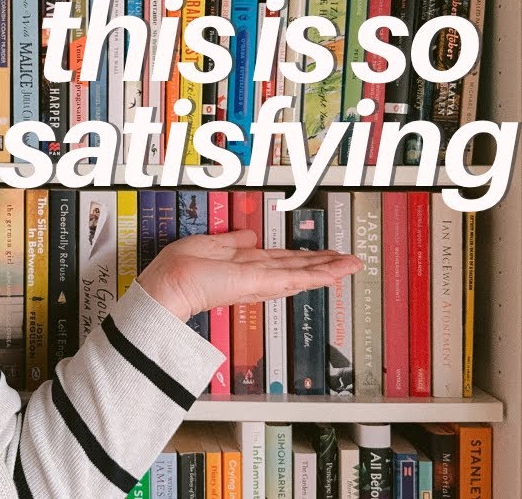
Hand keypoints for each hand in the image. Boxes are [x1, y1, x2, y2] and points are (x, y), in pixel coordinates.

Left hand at [135, 229, 364, 320]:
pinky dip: (316, 276)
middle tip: (350, 262)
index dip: (303, 257)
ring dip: (329, 269)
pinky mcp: (260, 283)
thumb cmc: (178, 269)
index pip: (280, 260)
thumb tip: (250, 236)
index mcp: (243, 264)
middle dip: (325, 264)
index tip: (323, 255)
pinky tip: (335, 274)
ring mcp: (259, 280)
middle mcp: (254, 273)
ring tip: (352, 266)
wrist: (169, 286)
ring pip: (302, 272)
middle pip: (297, 266)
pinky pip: (294, 278)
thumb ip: (232, 241)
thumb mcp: (208, 245)